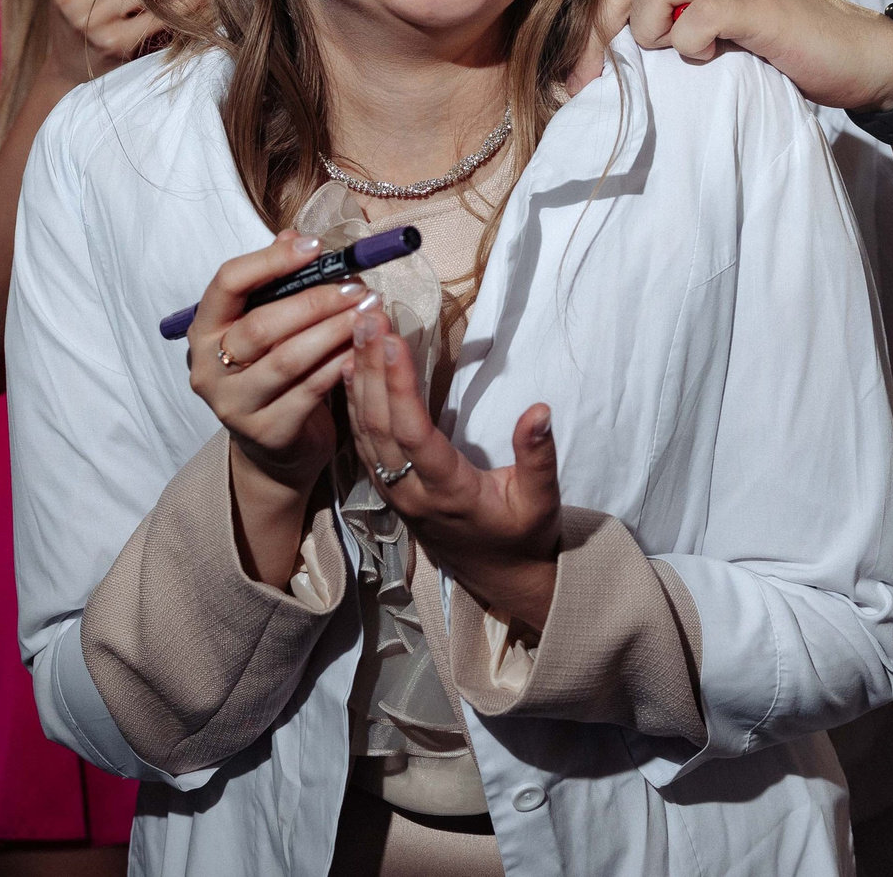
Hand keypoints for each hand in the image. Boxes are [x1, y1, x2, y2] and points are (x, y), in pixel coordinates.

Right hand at [186, 232, 364, 586]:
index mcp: (204, 330)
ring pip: (288, 359)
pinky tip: (363, 348)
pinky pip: (310, 390)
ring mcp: (234, 404)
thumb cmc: (271, 370)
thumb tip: (296, 235)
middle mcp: (208, 368)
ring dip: (335, 331)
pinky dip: (340, 364)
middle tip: (359, 288)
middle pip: (262, 324)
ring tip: (370, 312)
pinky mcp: (267, 431)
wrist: (273, 448)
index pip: (227, 283)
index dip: (271, 260)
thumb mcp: (268, 324)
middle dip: (316, 301)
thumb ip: (277, 281)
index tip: (315, 247)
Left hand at [345, 305, 561, 635]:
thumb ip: (538, 457)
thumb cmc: (523, 535)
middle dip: (371, 367)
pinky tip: (350, 367)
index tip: (392, 342)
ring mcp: (394, 491)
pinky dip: (353, 401)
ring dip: (358, 376)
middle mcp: (411, 492)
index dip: (400, 388)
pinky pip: (362, 440)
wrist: (498, 577)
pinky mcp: (387, 487)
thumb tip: (539, 411)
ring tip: (355, 327)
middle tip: (366, 316)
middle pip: (380, 425)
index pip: (415, 435)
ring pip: (364, 430)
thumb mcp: (542, 501)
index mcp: (449, 493)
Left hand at [602, 0, 892, 111]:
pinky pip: (695, 18)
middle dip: (592, 35)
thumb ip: (670, 18)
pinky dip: (690, 46)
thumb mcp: (715, 24)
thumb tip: (601, 50)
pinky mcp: (758, 5)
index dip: (580, 13)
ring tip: (675, 56)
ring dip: (647, 33)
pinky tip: (712, 58)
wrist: (861, 55)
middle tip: (592, 82)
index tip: (576, 68)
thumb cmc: (783, 45)